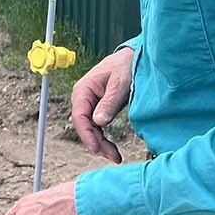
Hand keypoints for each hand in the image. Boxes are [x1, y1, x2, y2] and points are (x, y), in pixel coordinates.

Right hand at [70, 47, 132, 162]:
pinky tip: (112, 148)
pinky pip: (97, 126)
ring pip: (91, 129)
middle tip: (114, 157)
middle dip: (97, 143)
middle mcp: (83, 97)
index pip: (79, 117)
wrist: (134, 57)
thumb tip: (98, 122)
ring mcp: (90, 103)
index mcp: (83, 90)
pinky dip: (104, 138)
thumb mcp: (120, 84)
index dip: (87, 135)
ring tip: (115, 157)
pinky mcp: (98, 108)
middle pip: (84, 126)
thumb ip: (109, 102)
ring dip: (101, 143)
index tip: (98, 149)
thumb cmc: (126, 66)